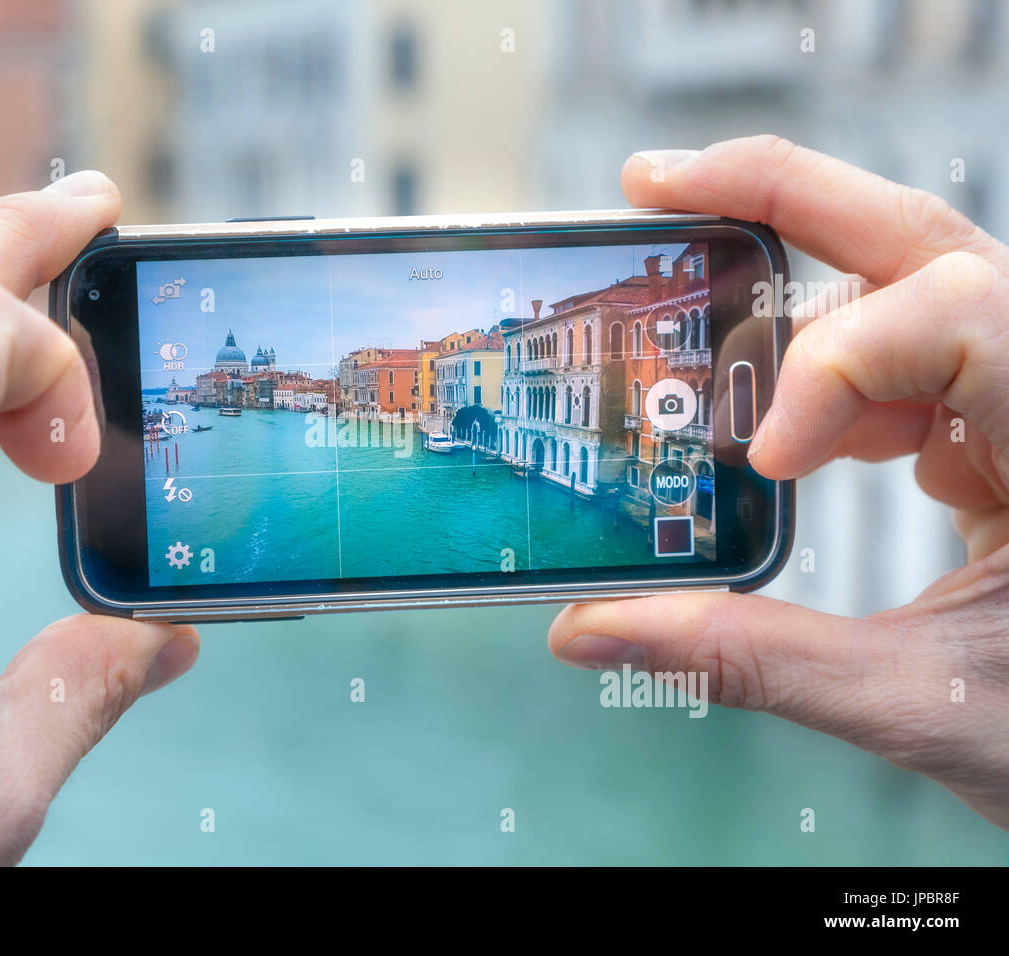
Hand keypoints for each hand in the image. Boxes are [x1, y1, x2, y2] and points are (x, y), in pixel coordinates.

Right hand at [550, 136, 1008, 828]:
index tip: (764, 466)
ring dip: (798, 306)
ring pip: (915, 280)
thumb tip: (593, 632)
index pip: (951, 316)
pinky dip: (831, 376)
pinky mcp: (1003, 423)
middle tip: (654, 188)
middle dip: (780, 202)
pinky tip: (789, 440)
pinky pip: (912, 353)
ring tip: (699, 334)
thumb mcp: (918, 704)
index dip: (833, 368)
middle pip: (922, 238)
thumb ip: (753, 660)